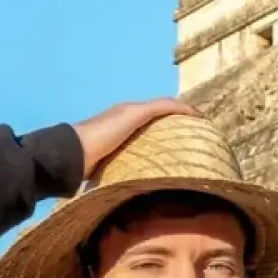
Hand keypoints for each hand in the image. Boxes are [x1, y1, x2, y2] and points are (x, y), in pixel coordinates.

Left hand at [72, 98, 200, 177]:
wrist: (73, 156)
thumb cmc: (103, 132)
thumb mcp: (133, 114)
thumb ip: (158, 108)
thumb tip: (188, 109)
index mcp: (129, 111)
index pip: (163, 107)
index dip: (184, 112)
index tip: (204, 123)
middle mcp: (124, 124)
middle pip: (155, 124)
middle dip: (176, 129)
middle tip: (198, 142)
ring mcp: (117, 143)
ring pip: (148, 142)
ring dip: (165, 147)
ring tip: (183, 159)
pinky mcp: (113, 161)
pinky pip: (139, 158)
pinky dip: (153, 160)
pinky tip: (159, 170)